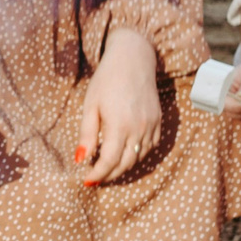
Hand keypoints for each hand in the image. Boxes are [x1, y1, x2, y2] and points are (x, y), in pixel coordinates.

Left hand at [77, 29, 163, 185]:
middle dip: (110, 175)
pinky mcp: (159, 121)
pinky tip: (126, 153)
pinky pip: (150, 147)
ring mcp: (151, 125)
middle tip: (96, 178)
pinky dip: (138, 155)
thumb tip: (80, 159)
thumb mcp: (90, 105)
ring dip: (124, 167)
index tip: (88, 180)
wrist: (133, 59)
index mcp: (119, 125)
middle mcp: (139, 128)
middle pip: (126, 164)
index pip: (109, 161)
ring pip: (139, 157)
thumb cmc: (106, 80)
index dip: (98, 174)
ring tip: (108, 168)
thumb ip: (87, 134)